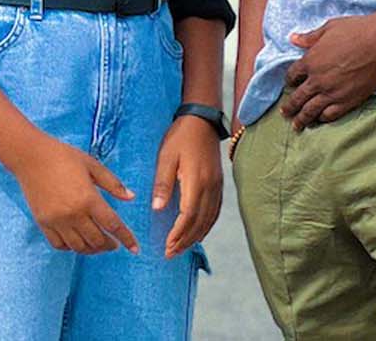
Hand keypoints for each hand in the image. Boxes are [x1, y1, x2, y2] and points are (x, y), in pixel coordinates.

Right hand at [11, 136, 139, 255]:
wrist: (31, 156)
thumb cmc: (63, 156)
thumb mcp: (92, 165)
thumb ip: (112, 183)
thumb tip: (131, 198)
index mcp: (89, 198)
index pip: (113, 225)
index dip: (127, 239)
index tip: (135, 249)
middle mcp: (74, 214)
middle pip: (97, 240)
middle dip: (109, 245)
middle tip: (114, 243)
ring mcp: (57, 221)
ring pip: (79, 247)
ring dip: (92, 249)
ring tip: (98, 244)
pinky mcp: (43, 223)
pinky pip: (60, 245)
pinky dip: (71, 247)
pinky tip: (77, 241)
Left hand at [152, 118, 222, 258]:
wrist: (202, 121)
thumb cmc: (181, 137)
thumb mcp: (166, 156)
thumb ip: (162, 183)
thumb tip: (157, 209)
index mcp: (196, 181)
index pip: (188, 216)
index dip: (178, 234)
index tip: (167, 246)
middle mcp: (210, 188)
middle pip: (199, 223)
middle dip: (185, 241)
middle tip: (171, 253)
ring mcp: (217, 187)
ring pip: (208, 220)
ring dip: (195, 237)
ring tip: (181, 248)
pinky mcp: (218, 185)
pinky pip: (214, 212)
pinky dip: (206, 226)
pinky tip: (198, 232)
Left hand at [281, 13, 375, 130]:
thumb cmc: (355, 31)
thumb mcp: (328, 28)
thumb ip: (309, 37)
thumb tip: (293, 39)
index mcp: (310, 61)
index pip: (292, 75)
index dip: (289, 80)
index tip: (290, 84)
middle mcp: (317, 80)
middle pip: (298, 97)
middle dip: (290, 107)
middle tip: (284, 113)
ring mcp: (332, 93)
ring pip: (311, 110)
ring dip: (302, 119)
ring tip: (296, 126)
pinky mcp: (349, 101)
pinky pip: (331, 115)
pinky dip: (323, 119)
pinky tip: (320, 121)